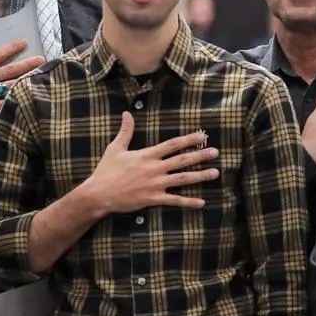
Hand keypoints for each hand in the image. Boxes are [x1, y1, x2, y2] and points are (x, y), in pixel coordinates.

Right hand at [77, 113, 218, 217]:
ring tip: (215, 173)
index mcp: (147, 155)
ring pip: (182, 179)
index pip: (172, 145)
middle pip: (182, 160)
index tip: (202, 136)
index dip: (188, 139)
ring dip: (200, 176)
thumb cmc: (106, 171)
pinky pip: (174, 200)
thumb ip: (125, 131)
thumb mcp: (115, 148)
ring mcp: (155, 184)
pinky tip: (201, 202)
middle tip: (216, 152)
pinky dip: (188, 202)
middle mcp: (154, 168)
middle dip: (200, 155)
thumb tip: (127, 113)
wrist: (99, 194)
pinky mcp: (153, 199)